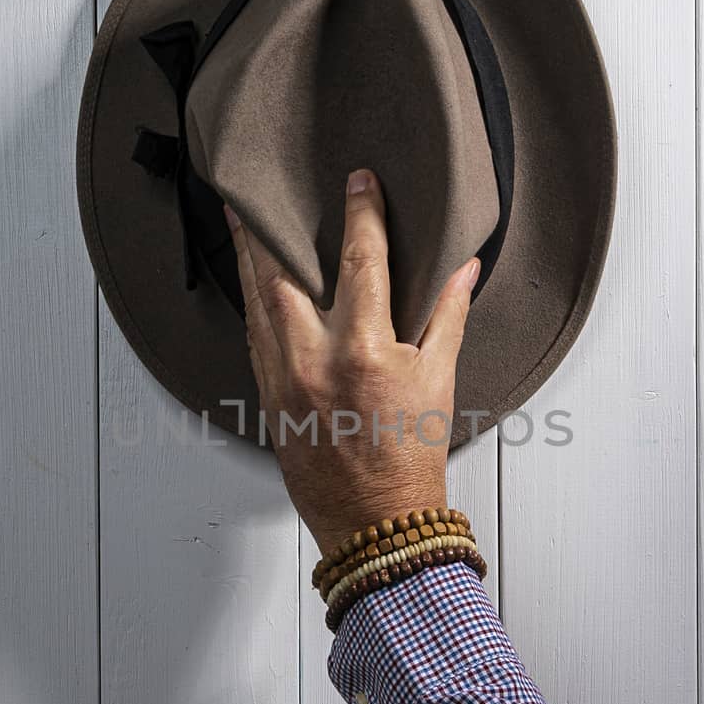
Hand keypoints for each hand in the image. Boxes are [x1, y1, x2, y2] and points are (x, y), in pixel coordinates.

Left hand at [225, 167, 479, 555]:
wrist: (377, 522)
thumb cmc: (411, 458)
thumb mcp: (440, 378)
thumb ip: (448, 314)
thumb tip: (464, 267)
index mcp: (362, 350)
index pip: (360, 261)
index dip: (361, 213)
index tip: (358, 181)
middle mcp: (314, 359)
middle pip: (281, 274)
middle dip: (270, 230)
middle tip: (259, 192)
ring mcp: (284, 379)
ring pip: (255, 303)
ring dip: (248, 260)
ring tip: (240, 224)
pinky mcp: (269, 399)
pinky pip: (254, 339)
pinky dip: (254, 306)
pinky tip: (252, 286)